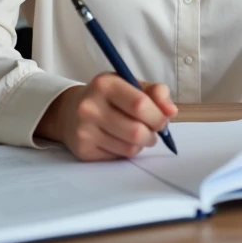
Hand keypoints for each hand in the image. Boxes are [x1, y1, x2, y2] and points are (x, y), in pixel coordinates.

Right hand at [35, 73, 177, 160]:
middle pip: (136, 130)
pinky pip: (118, 157)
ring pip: (129, 148)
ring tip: (138, 135)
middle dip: (152, 134)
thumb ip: (156, 92)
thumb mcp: (130, 84)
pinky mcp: (83, 150)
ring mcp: (84, 130)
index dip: (158, 116)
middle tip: (153, 131)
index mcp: (105, 84)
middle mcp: (90, 107)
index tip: (163, 119)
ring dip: (141, 144)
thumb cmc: (109, 96)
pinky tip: (121, 141)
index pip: (140, 104)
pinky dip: (126, 152)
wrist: (70, 111)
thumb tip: (172, 111)